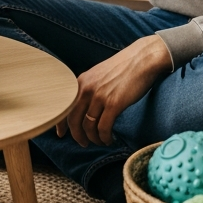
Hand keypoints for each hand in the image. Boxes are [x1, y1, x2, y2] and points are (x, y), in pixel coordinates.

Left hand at [56, 35, 172, 146]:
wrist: (141, 59)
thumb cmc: (123, 68)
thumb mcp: (99, 75)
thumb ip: (90, 88)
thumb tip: (85, 107)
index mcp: (81, 81)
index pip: (64, 107)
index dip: (61, 123)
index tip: (61, 134)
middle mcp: (86, 89)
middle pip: (74, 120)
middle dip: (77, 135)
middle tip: (84, 143)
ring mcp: (99, 96)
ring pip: (88, 127)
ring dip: (93, 138)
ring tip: (100, 141)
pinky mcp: (114, 104)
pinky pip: (104, 128)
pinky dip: (105, 137)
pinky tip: (109, 139)